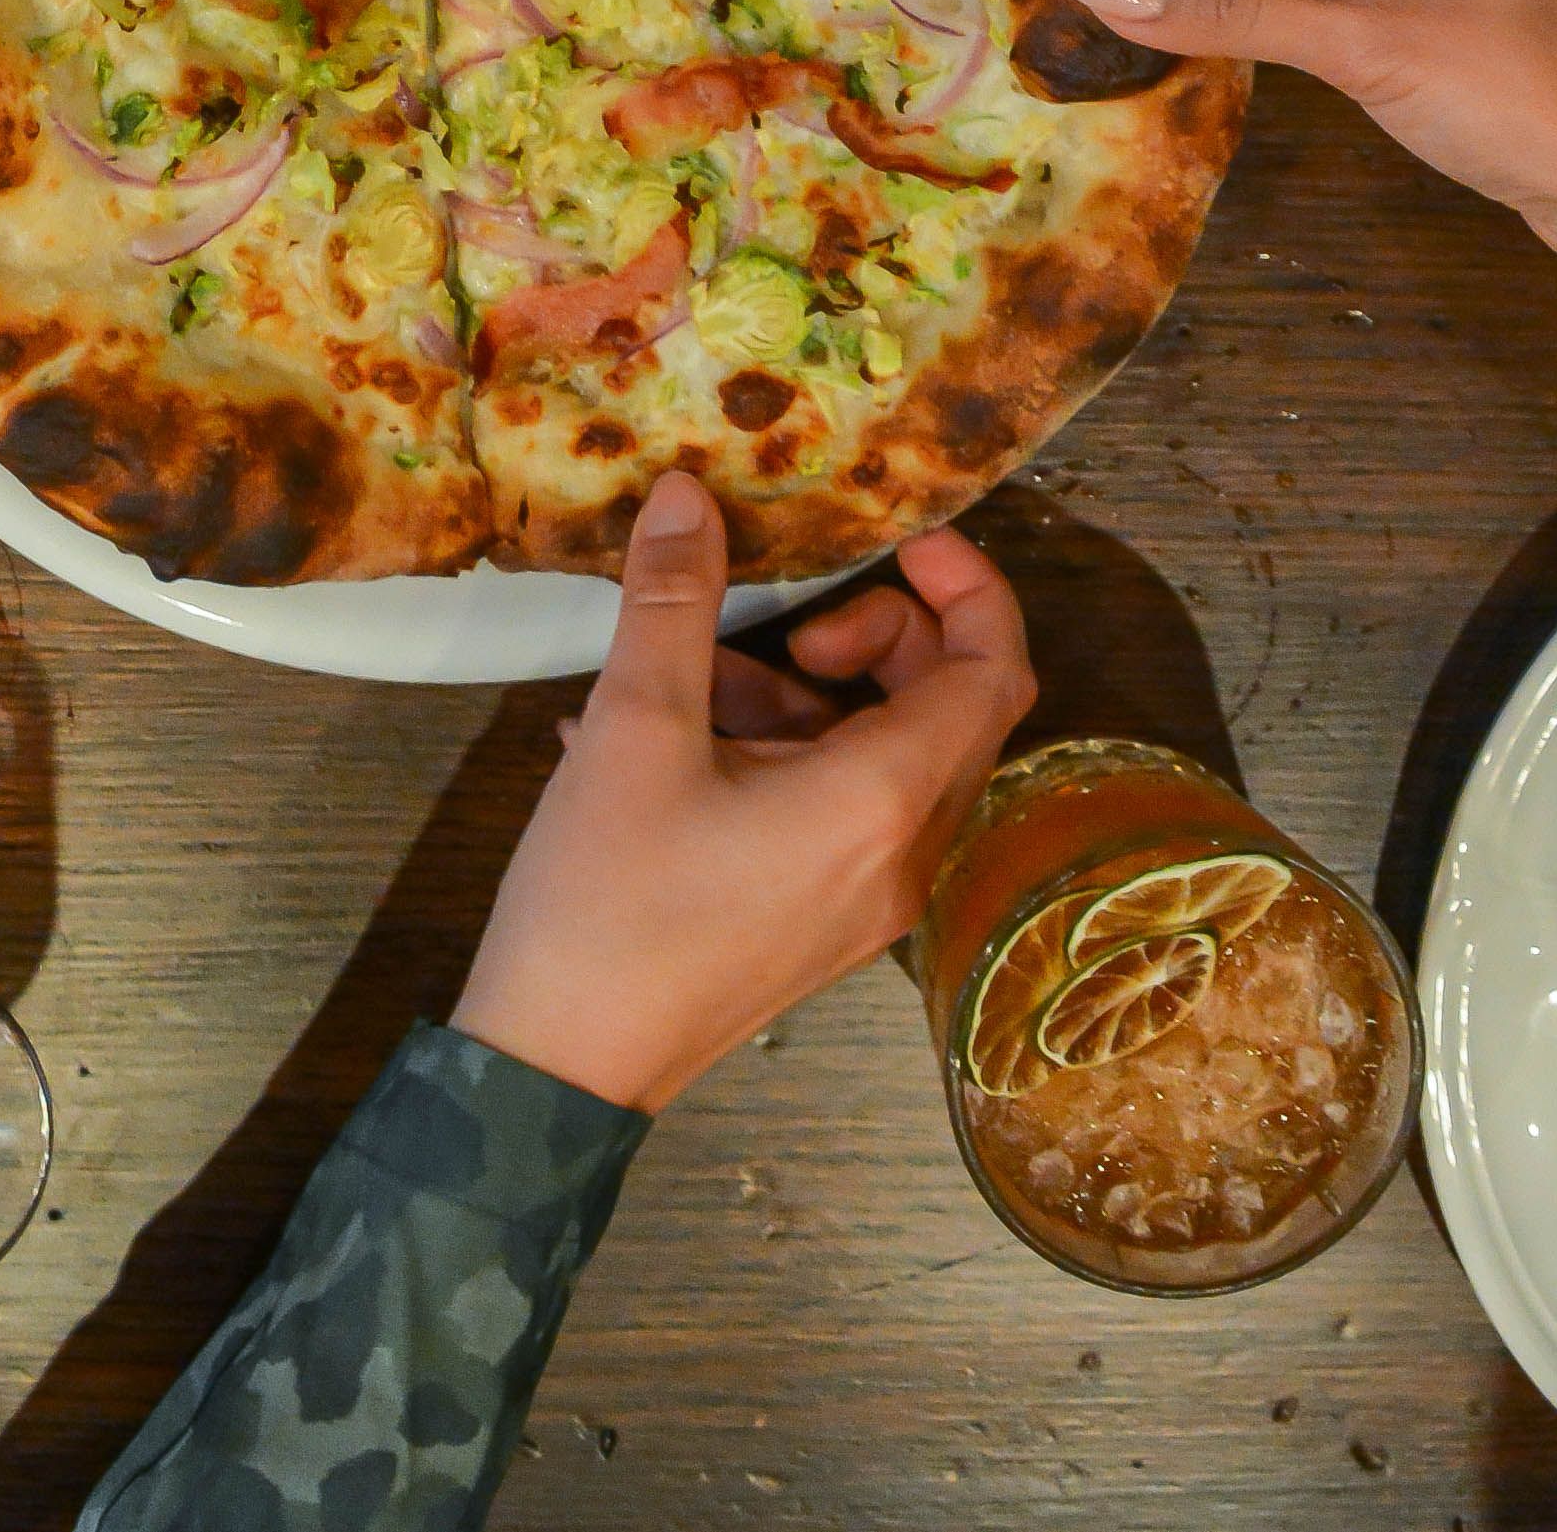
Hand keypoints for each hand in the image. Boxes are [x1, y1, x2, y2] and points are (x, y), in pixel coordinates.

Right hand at [451, 472, 1035, 1112]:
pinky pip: (845, 810)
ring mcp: (867, 899)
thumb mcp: (633, 729)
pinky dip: (786, 754)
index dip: (969, 587)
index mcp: (884, 801)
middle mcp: (903, 855)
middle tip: (793, 625)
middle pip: (954, 710)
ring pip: (889, 760)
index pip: (996, 670)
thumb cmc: (607, 901)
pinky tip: (667, 740)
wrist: (560, 1066)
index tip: (899, 541)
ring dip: (814, 698)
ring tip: (699, 682)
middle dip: (883, 637)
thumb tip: (688, 491)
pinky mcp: (823, 922)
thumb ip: (672, 599)